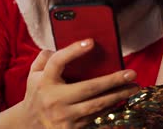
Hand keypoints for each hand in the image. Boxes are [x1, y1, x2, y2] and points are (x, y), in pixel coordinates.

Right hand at [16, 39, 139, 127]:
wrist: (29, 124)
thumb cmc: (37, 93)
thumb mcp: (34, 74)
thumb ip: (44, 58)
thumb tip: (58, 45)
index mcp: (44, 81)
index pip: (58, 62)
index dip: (73, 51)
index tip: (91, 42)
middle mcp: (54, 99)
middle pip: (88, 88)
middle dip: (113, 80)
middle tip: (131, 73)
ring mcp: (64, 116)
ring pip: (96, 105)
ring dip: (118, 96)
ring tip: (134, 87)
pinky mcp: (72, 128)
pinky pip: (95, 117)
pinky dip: (110, 108)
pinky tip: (122, 100)